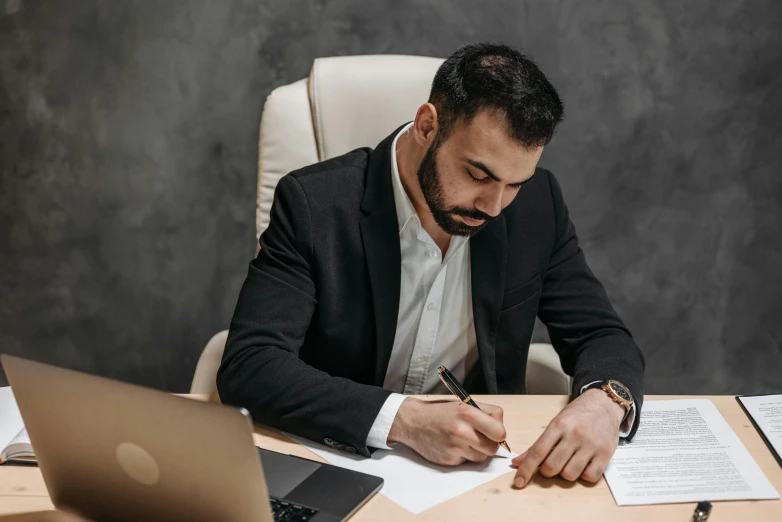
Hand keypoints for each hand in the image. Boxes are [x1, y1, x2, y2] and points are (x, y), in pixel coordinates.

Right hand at [388, 398, 506, 465]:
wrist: (413, 422)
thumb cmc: (439, 412)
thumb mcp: (463, 404)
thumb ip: (485, 413)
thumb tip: (501, 428)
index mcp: (468, 414)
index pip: (500, 432)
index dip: (499, 433)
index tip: (493, 431)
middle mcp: (462, 431)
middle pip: (492, 448)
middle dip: (489, 444)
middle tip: (480, 437)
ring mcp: (455, 447)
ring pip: (481, 457)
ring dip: (477, 451)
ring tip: (465, 441)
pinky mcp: (449, 460)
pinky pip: (467, 462)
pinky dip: (464, 456)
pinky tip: (454, 446)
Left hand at [512, 389, 624, 486]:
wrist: (604, 403)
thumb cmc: (577, 415)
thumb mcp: (556, 423)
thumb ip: (538, 444)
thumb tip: (517, 462)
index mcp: (559, 425)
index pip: (538, 451)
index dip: (526, 469)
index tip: (518, 482)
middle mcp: (575, 434)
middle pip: (552, 466)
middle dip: (547, 471)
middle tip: (552, 463)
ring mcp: (592, 444)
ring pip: (570, 474)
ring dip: (565, 474)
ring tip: (569, 462)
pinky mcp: (606, 453)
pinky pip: (590, 477)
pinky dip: (584, 476)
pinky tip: (584, 465)